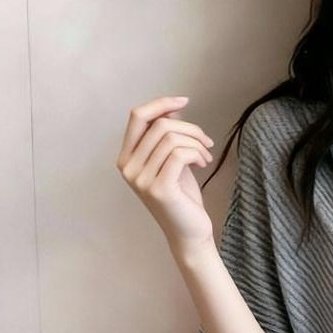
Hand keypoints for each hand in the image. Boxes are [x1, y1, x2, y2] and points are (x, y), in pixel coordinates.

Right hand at [117, 95, 215, 251]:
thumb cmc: (182, 196)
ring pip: (171, 137)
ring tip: (205, 155)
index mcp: (126, 157)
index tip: (184, 100)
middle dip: (189, 127)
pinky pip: (179, 153)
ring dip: (196, 142)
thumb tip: (172, 106)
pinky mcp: (159, 188)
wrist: (189, 231)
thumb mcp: (172, 159)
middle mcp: (128, 167)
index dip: (161, 103)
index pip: (137, 116)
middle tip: (206, 141)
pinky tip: (204, 163)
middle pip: (159, 124)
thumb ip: (167, 135)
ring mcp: (141, 179)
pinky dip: (196, 153)